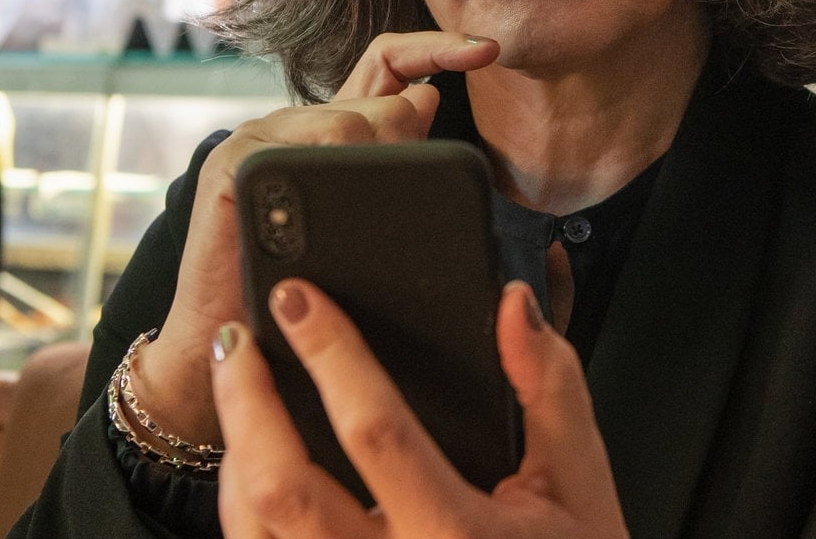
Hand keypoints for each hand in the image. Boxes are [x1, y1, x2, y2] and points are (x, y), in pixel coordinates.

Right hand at [128, 33, 501, 444]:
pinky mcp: (234, 168)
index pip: (389, 62)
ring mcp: (260, 142)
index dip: (438, 48)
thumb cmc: (308, 303)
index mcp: (329, 133)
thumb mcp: (368, 230)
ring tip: (367, 226)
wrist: (239, 360)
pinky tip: (332, 214)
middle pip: (383, 98)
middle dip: (412, 143)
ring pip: (352, 120)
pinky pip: (304, 147)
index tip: (487, 52)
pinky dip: (332, 172)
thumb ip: (397, 164)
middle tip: (411, 202)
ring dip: (377, 167)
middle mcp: (295, 126)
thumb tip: (426, 97)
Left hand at [210, 279, 629, 538]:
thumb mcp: (580, 480)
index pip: (374, 430)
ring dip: (236, 448)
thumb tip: (512, 307)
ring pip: (254, 527)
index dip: (329, 354)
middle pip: (282, 484)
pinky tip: (251, 460)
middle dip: (246, 398)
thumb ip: (548, 386)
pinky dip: (241, 502)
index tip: (300, 300)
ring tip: (238, 385)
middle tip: (239, 336)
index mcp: (458, 535)